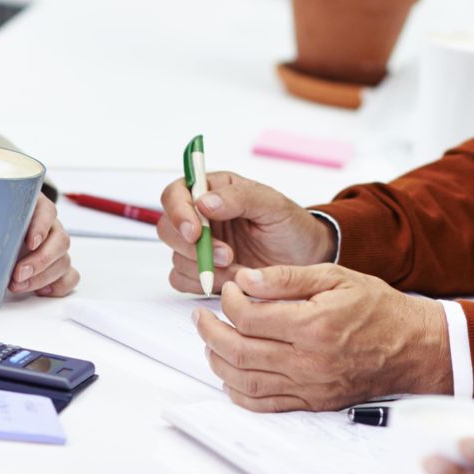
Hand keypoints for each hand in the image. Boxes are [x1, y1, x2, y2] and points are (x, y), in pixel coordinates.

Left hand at [0, 133, 77, 298]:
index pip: (48, 211)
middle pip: (61, 241)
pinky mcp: (53, 267)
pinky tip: (40, 292)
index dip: (41, 226)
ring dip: (44, 277)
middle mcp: (48, 225)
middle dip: (41, 261)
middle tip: (15, 274)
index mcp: (34, 204)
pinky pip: (69, 278)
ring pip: (65, 262)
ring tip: (16, 286)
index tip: (28, 240)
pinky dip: (58, 286)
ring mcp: (53, 247)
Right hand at [157, 170, 335, 294]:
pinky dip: (203, 283)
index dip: (178, 212)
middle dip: (193, 247)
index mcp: (214, 190)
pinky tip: (231, 280)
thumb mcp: (273, 205)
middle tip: (227, 256)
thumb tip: (204, 201)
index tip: (196, 232)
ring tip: (241, 268)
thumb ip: (239, 197)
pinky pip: (182, 280)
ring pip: (176, 258)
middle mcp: (201, 216)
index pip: (176, 194)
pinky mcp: (201, 272)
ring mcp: (199, 246)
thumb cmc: (291, 227)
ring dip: (205, 268)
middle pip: (168, 228)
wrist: (305, 260)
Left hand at [192, 265, 450, 409]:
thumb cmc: (377, 309)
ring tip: (210, 342)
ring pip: (245, 382)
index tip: (230, 290)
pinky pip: (265, 404)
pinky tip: (230, 375)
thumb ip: (287, 277)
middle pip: (238, 351)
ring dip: (218, 361)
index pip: (249, 317)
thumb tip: (246, 279)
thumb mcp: (335, 276)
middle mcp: (309, 361)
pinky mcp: (313, 402)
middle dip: (210, 332)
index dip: (229, 301)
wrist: (412, 347)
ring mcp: (310, 386)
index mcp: (313, 325)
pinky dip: (239, 392)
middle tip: (201, 317)